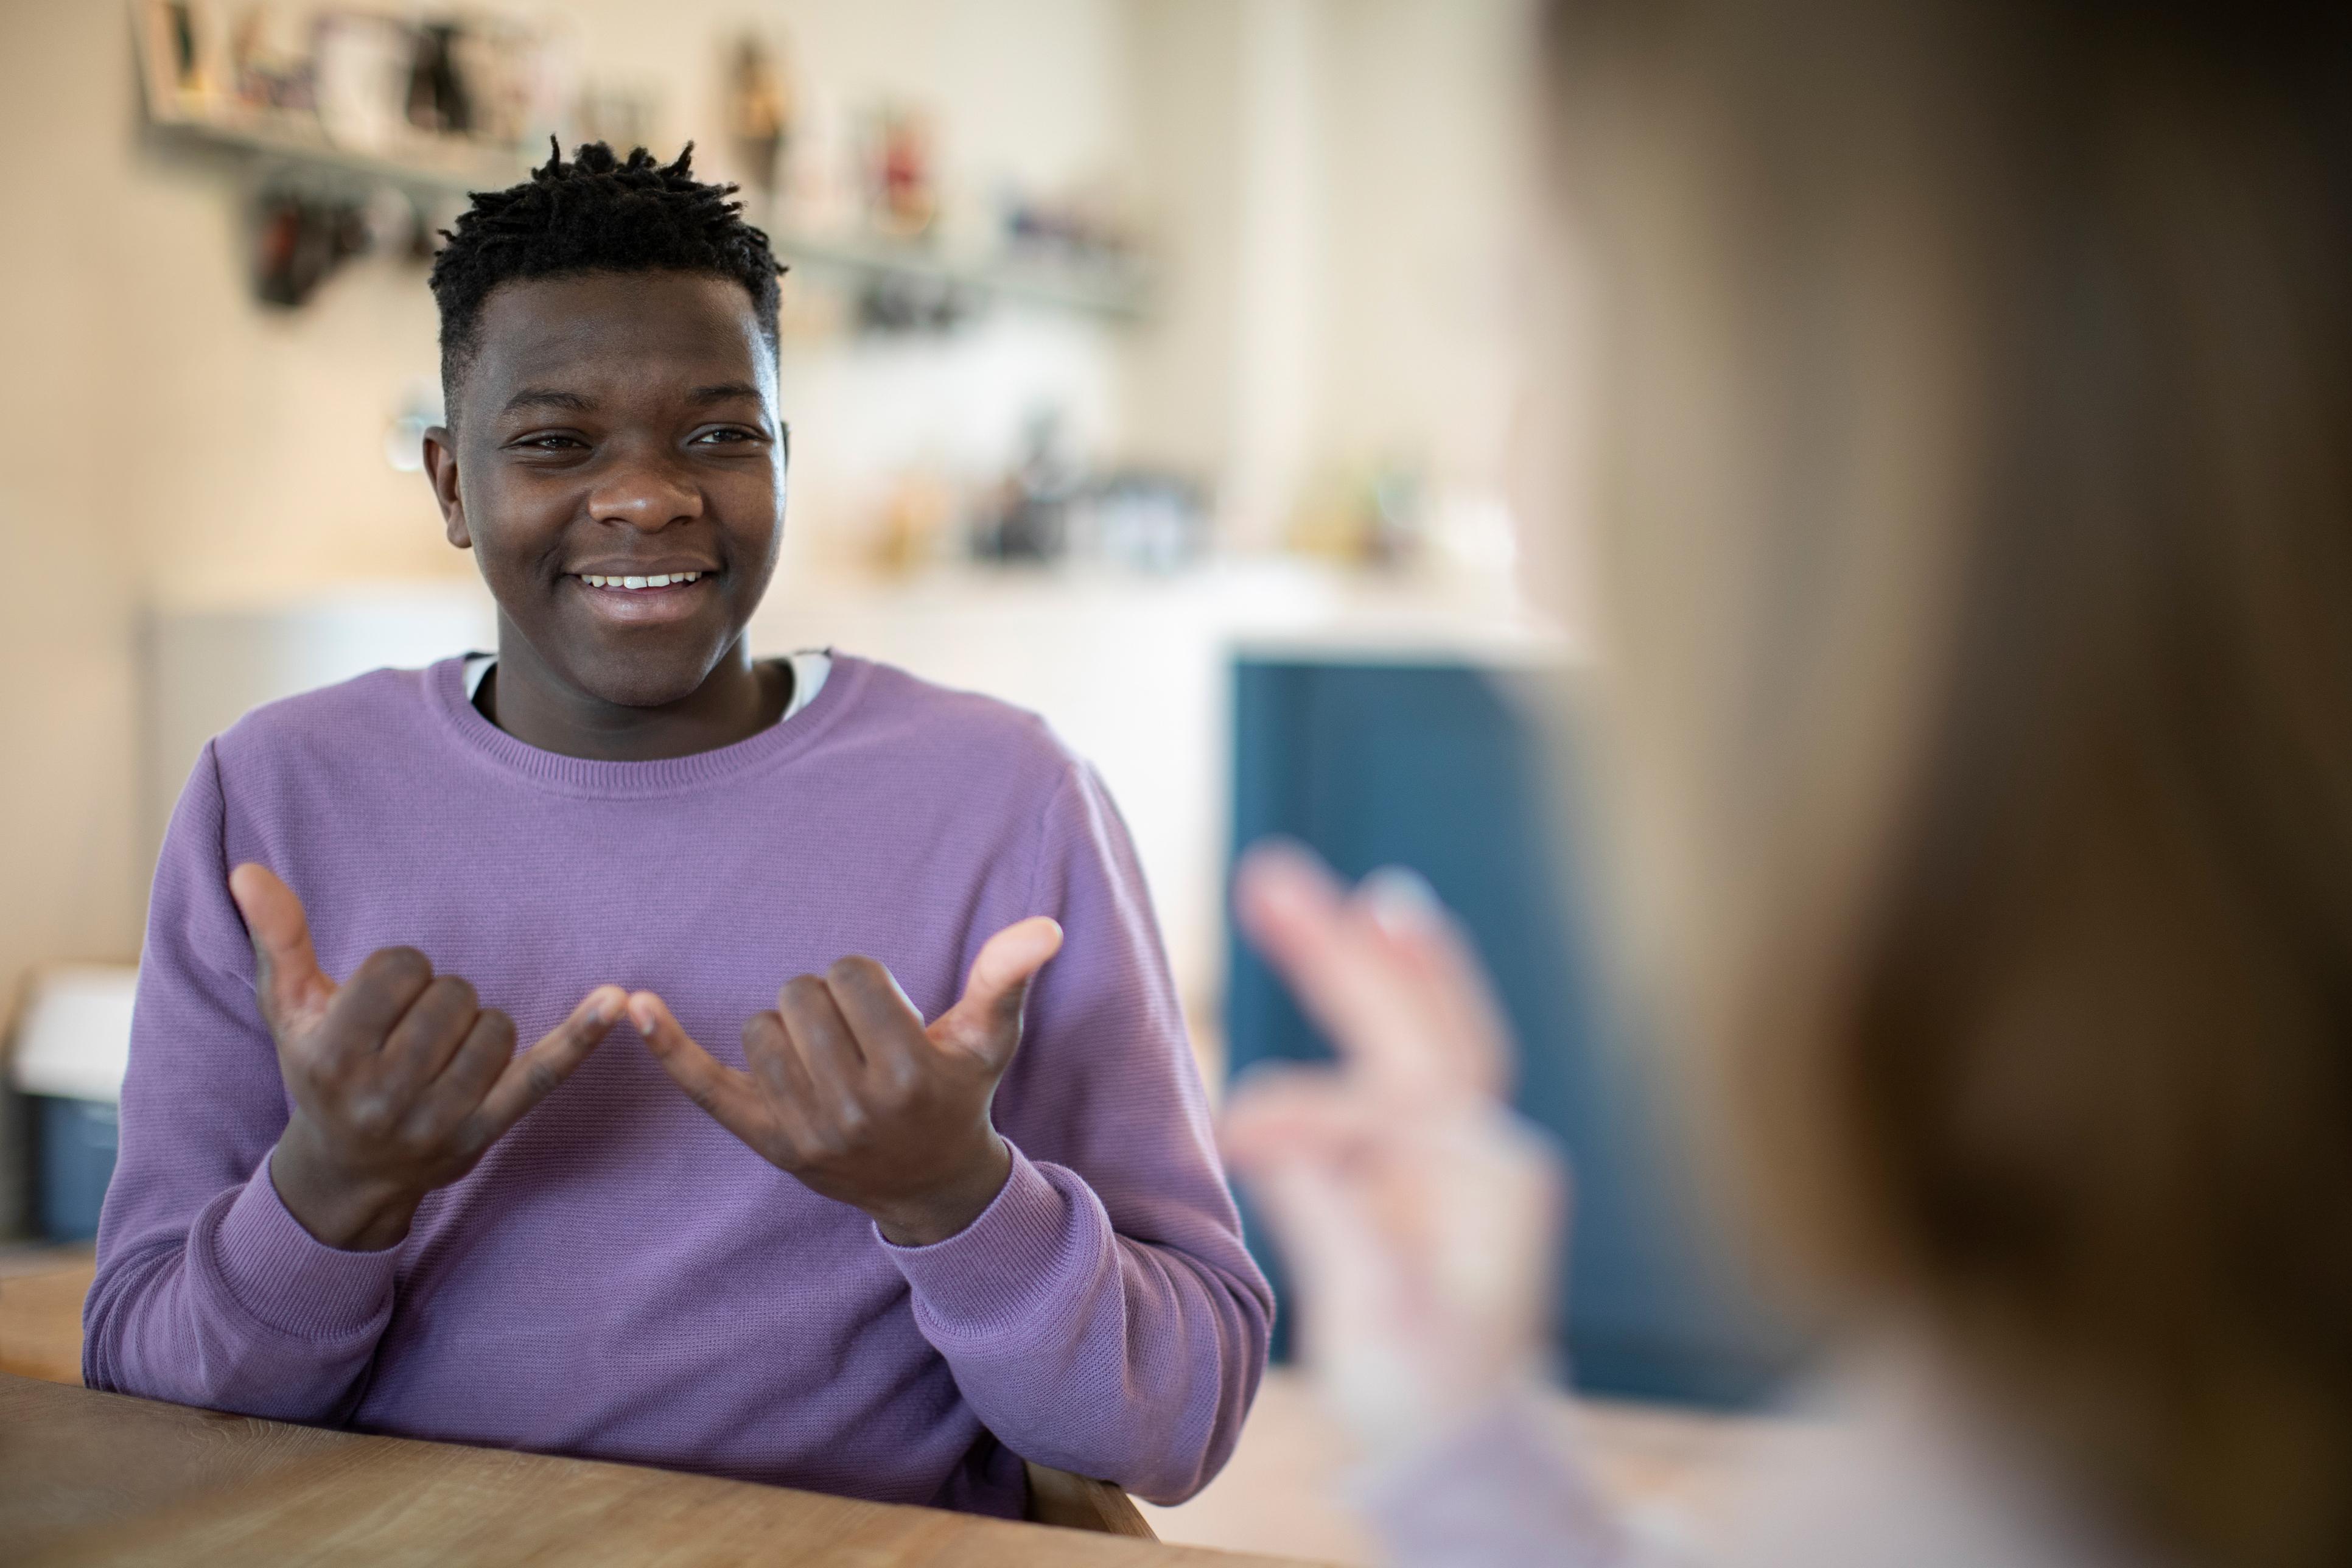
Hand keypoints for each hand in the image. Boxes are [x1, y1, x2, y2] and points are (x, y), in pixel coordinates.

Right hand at [230, 864, 625, 1250]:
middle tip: (410, 1033)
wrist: (343, 1173)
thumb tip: (247, 870)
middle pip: (453, 994)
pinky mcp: (486, 1133)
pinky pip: (543, 1074)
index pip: (402, 968)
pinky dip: (581, 1036)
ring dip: (476, 1027)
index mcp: (332, 1055)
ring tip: (439, 1053)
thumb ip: (277, 937)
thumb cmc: (316, 1072)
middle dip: (438, 1000)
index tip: (383, 1001)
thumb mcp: (288, 1009)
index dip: (400, 972)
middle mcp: (383, 1095)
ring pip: (495, 1026)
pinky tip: (617, 1001)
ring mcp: (437, 1119)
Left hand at [631, 918, 1064, 1245]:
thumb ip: (1006, 978)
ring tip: (826, 1060)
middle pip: (802, 993)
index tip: (884, 1016)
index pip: (852, 973)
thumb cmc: (957, 1093)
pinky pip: (705, 1085)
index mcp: (908, 1072)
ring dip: (789, 1028)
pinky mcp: (764, 1141)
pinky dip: (668, 1045)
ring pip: (762, 1026)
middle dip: (826, 1002)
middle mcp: (854, 1106)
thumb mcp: (989, 1039)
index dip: (865, 981)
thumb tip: (1045, 925)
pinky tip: (633, 1006)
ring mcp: (804, 1130)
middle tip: (855, 1041)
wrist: (929, 1185)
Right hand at [1221, 841, 1563, 1459]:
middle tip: (1270, 875)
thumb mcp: (1375, 1318)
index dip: (1304, 1112)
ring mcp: (1472, 1145)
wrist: (1470, 1438)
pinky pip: (1424, 1049)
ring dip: (1377, 953)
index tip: (1235, 1137)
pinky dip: (1400, 987)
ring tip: (1349, 888)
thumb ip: (1331, 1216)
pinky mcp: (1444, 1154)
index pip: (1382, 1105)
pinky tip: (1380, 933)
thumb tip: (1265, 1128)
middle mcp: (1490, 1145)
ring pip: (1427, 1024)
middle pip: (1417, 1022)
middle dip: (1344, 951)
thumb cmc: (1423, 1392)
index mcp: (1487, 1179)